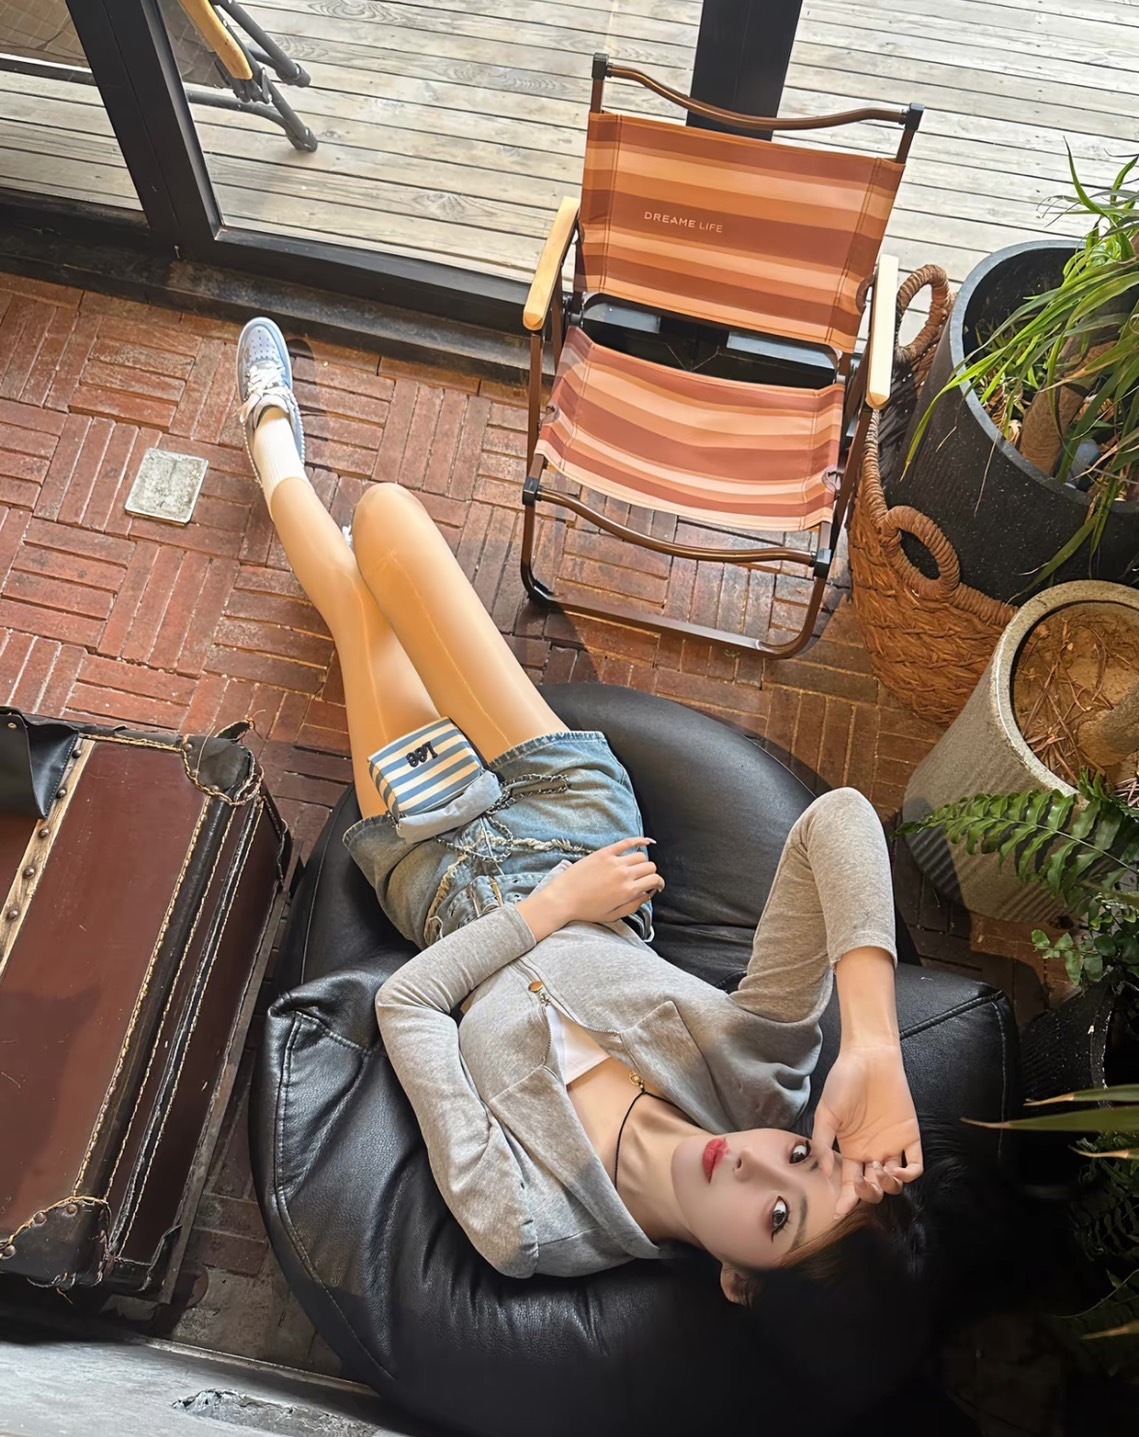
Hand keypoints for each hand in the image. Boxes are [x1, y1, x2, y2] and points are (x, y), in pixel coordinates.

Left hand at [518, 838, 662, 938]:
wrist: (563, 899)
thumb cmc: (586, 910)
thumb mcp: (613, 915)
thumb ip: (633, 906)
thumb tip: (647, 896)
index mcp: (628, 891)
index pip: (654, 880)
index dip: (658, 883)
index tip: (656, 885)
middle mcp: (624, 875)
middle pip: (649, 866)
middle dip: (650, 873)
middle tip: (644, 878)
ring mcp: (614, 862)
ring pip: (640, 855)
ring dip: (642, 862)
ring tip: (636, 868)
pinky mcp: (604, 853)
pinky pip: (627, 842)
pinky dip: (639, 840)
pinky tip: (646, 842)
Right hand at [810, 1041, 922, 1219]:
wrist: (869, 1058)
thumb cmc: (843, 1082)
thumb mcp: (825, 1114)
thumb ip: (821, 1144)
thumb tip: (825, 1175)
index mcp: (849, 1150)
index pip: (848, 1184)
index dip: (844, 1201)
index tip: (837, 1213)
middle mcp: (871, 1152)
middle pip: (872, 1188)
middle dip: (868, 1193)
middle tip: (863, 1180)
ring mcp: (891, 1145)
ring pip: (893, 1182)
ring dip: (887, 1185)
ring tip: (880, 1170)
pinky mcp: (909, 1136)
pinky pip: (915, 1164)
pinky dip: (909, 1175)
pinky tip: (898, 1170)